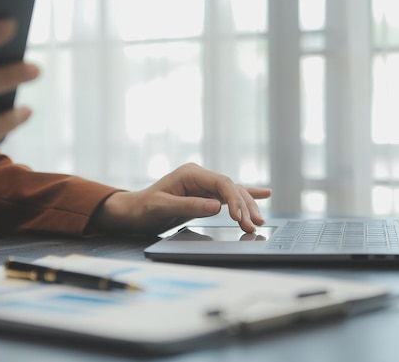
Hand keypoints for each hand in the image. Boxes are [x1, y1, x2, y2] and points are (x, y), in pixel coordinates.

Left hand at [90, 163, 271, 234]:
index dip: (234, 198)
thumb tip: (217, 207)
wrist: (135, 212)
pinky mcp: (205, 195)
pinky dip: (244, 198)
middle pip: (230, 188)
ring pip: (233, 193)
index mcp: (190, 173)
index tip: (240, 216)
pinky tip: (263, 194)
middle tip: (254, 225)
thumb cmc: (145, 208)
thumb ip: (190, 206)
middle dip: (245, 206)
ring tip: (258, 222)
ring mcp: (204, 185)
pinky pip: (229, 196)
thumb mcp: (163, 207)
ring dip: (246, 207)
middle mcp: (200, 176)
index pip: (221, 182)